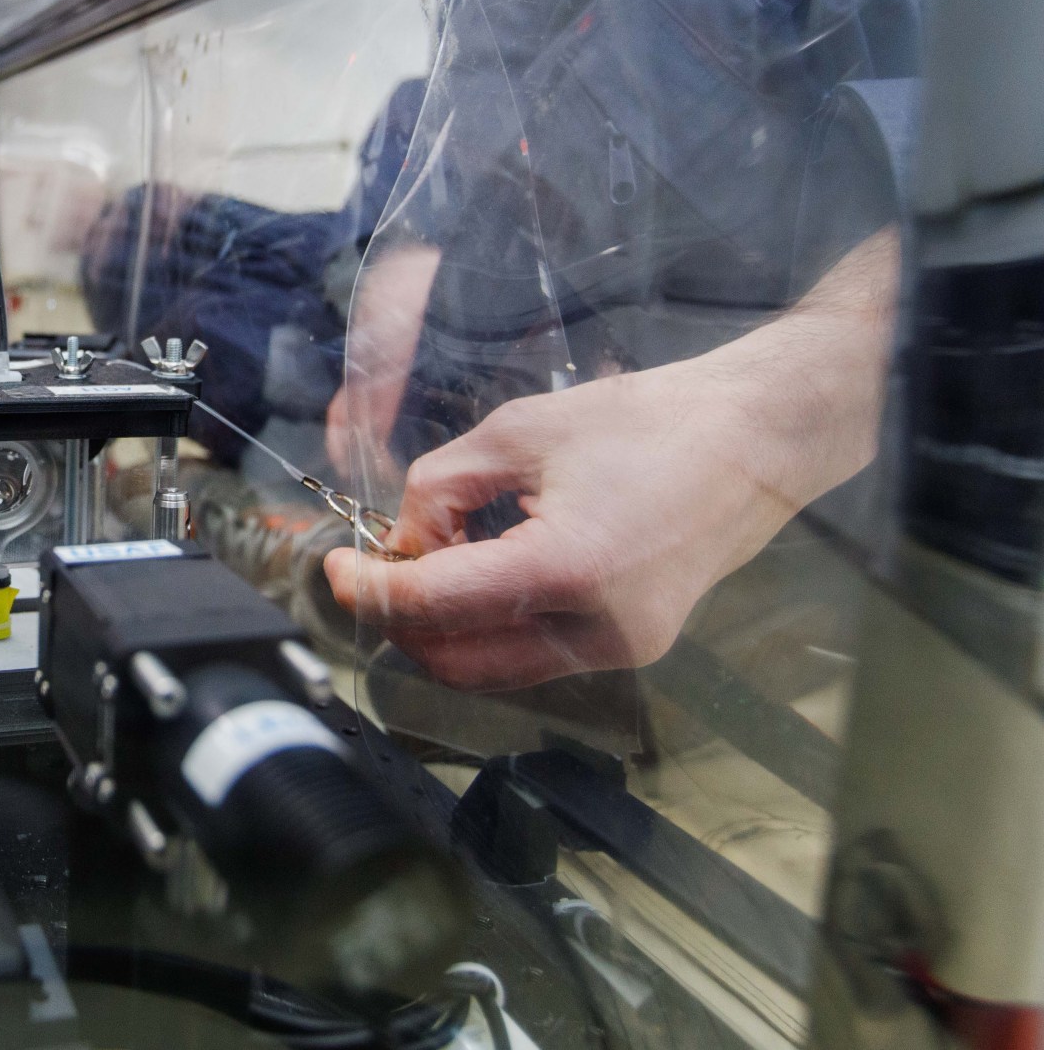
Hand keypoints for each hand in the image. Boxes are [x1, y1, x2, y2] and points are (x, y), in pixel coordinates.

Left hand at [323, 228, 897, 688]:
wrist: (756, 439)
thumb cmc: (646, 421)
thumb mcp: (516, 432)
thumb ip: (440, 489)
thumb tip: (401, 539)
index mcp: (567, 569)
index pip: (433, 606)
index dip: (368, 589)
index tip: (334, 566)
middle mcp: (596, 630)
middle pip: (454, 661)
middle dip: (399, 622)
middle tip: (373, 569)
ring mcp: (620, 650)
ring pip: (492, 669)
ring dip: (442, 629)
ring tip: (429, 561)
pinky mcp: (633, 648)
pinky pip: (533, 655)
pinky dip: (489, 624)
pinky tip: (479, 570)